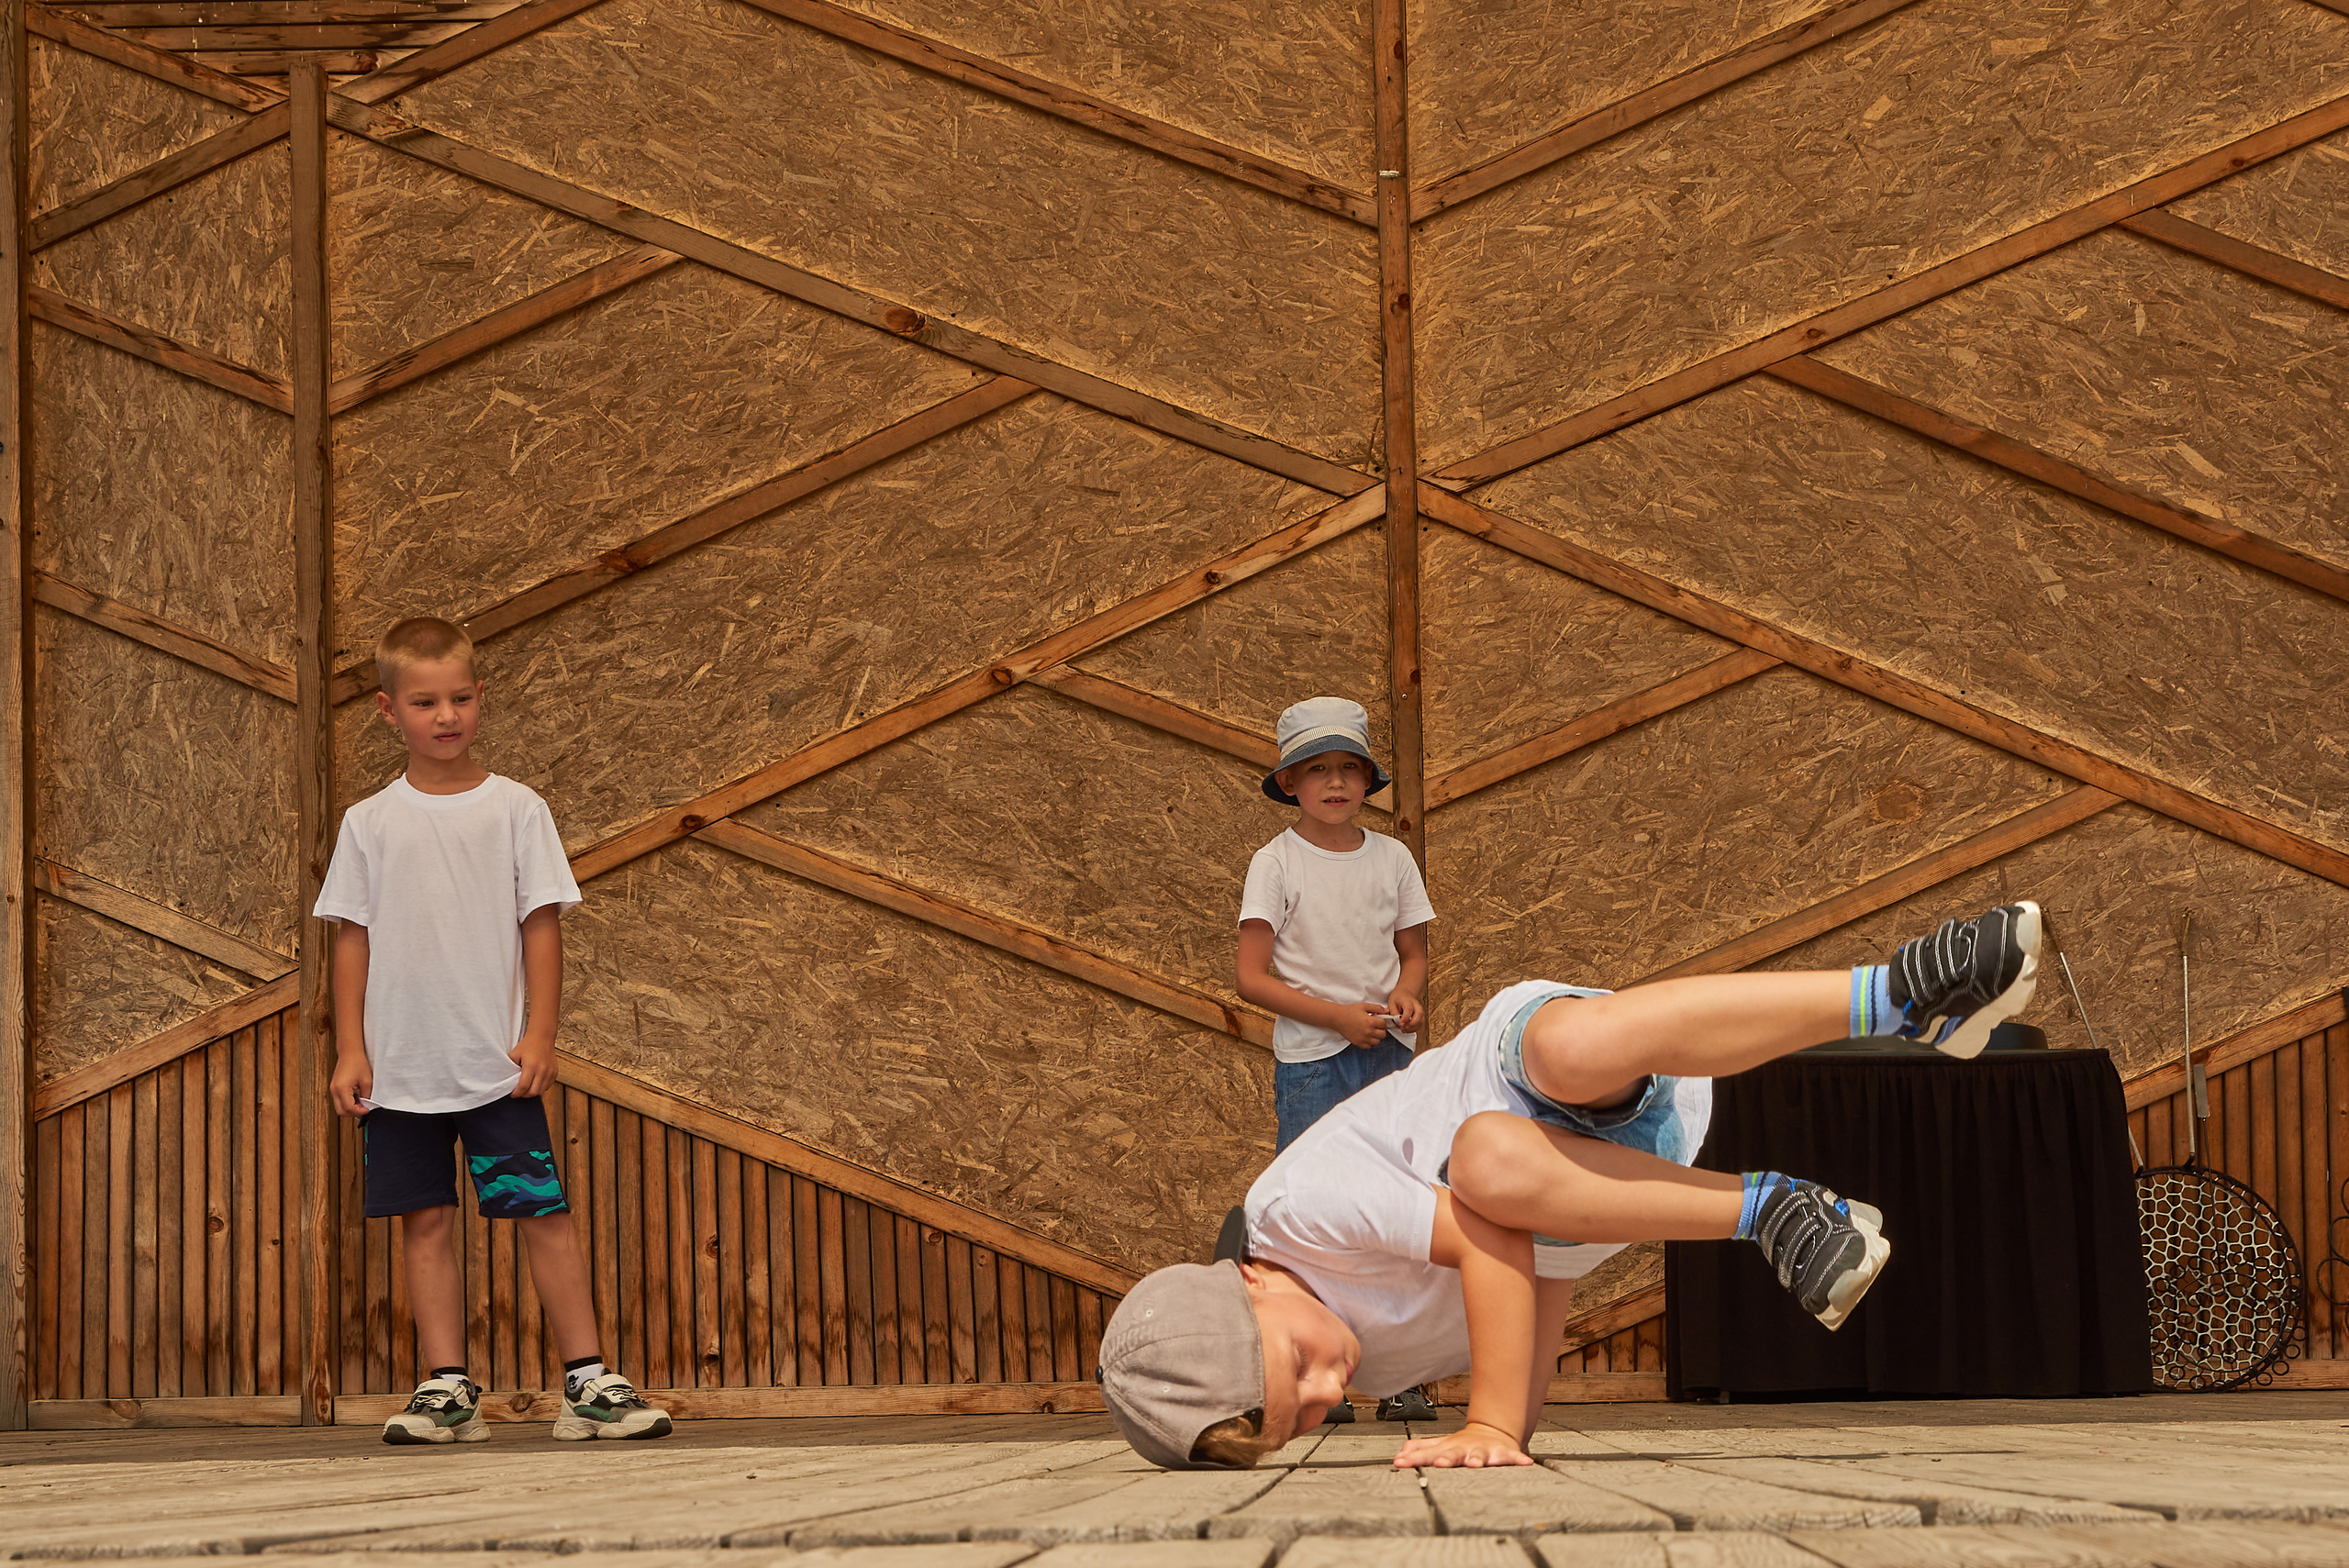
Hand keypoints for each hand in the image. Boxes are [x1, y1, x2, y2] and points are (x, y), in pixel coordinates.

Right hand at [329, 1053, 372, 1117]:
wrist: (350, 1052)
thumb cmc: (358, 1063)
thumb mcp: (367, 1081)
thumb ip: (366, 1095)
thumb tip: (367, 1105)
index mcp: (341, 1088)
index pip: (348, 1108)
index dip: (359, 1112)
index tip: (368, 1109)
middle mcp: (334, 1090)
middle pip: (341, 1111)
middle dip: (353, 1113)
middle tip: (364, 1108)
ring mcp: (332, 1089)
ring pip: (339, 1107)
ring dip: (350, 1108)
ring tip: (361, 1100)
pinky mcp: (334, 1088)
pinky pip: (339, 1101)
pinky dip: (347, 1103)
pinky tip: (356, 1096)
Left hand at [510, 1034, 557, 1097]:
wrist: (543, 1036)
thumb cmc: (528, 1044)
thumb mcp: (514, 1054)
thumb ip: (509, 1068)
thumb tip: (506, 1081)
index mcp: (531, 1066)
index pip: (523, 1086)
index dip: (517, 1093)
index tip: (513, 1094)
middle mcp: (543, 1070)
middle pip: (533, 1092)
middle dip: (524, 1095)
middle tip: (519, 1092)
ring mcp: (550, 1072)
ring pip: (541, 1091)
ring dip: (532, 1092)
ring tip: (526, 1088)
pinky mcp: (555, 1072)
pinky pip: (547, 1086)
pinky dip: (540, 1088)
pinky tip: (534, 1083)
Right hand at [1330, 1002, 1396, 1047]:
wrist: (1337, 1018)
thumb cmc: (1350, 1011)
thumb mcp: (1364, 1006)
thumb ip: (1377, 1008)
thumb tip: (1387, 1011)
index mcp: (1370, 1022)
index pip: (1384, 1024)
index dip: (1382, 1021)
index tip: (1378, 1020)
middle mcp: (1368, 1032)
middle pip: (1383, 1034)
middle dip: (1381, 1029)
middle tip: (1375, 1025)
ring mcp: (1363, 1039)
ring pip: (1377, 1041)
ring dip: (1376, 1036)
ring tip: (1370, 1031)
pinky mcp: (1358, 1043)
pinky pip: (1369, 1046)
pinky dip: (1369, 1042)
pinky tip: (1365, 1035)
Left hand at [1385, 989, 1423, 1032]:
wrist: (1404, 994)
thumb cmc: (1398, 999)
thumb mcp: (1391, 1004)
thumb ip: (1394, 1014)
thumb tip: (1398, 1023)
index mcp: (1408, 1001)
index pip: (1409, 1009)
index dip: (1405, 1018)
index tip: (1401, 1024)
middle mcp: (1416, 1005)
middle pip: (1419, 1014)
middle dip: (1412, 1024)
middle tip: (1404, 1028)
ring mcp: (1420, 1010)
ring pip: (1421, 1020)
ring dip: (1413, 1028)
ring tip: (1404, 1029)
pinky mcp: (1421, 1016)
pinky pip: (1420, 1024)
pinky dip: (1414, 1028)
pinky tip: (1407, 1029)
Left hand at [1395, 1421, 1531, 1468]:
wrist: (1493, 1431)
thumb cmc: (1463, 1444)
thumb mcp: (1440, 1445)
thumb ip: (1419, 1450)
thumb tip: (1397, 1457)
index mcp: (1448, 1448)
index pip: (1428, 1454)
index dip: (1415, 1459)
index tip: (1401, 1463)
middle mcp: (1465, 1449)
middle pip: (1453, 1453)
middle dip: (1447, 1458)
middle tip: (1440, 1462)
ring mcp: (1484, 1451)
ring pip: (1481, 1455)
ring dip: (1479, 1459)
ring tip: (1477, 1463)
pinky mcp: (1504, 1454)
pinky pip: (1513, 1457)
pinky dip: (1518, 1459)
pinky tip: (1524, 1462)